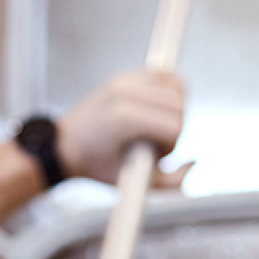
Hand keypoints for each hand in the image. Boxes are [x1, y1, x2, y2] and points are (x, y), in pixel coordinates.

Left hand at [58, 69, 190, 187]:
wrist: (64, 145)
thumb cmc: (95, 164)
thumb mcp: (133, 184)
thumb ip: (172, 182)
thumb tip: (194, 162)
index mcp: (124, 117)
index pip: (175, 125)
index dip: (172, 145)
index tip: (156, 153)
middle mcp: (123, 93)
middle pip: (178, 102)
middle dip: (178, 124)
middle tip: (160, 140)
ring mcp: (122, 81)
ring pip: (174, 82)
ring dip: (177, 105)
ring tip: (160, 123)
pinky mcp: (122, 76)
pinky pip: (161, 74)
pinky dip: (169, 89)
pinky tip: (159, 107)